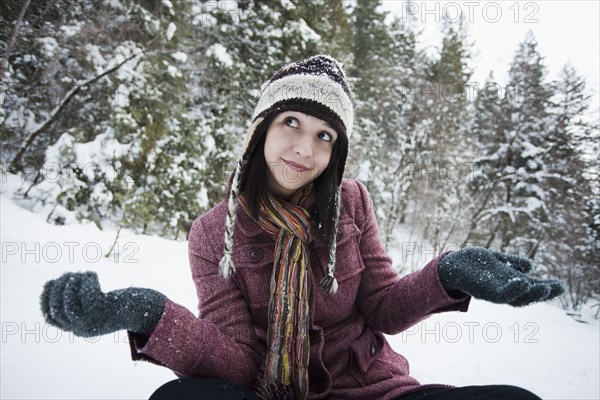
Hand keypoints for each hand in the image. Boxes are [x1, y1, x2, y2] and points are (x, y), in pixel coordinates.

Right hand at [40, 271, 165, 336]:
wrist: (146, 310)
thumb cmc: (121, 304)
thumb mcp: (99, 306)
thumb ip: (81, 300)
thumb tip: (62, 284)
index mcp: (80, 328)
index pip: (53, 319)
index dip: (46, 300)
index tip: (50, 283)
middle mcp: (85, 328)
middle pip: (58, 311)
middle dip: (57, 289)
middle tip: (68, 275)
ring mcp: (95, 320)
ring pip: (69, 306)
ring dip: (69, 286)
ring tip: (79, 274)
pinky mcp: (106, 310)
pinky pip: (87, 296)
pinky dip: (85, 282)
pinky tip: (91, 275)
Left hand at [438, 247, 563, 306]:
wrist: (450, 266)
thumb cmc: (472, 264)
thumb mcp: (495, 260)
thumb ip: (511, 262)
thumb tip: (530, 266)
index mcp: (508, 283)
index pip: (531, 288)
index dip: (546, 288)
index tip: (560, 285)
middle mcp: (503, 290)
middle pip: (527, 296)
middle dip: (543, 293)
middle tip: (558, 288)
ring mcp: (494, 292)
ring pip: (516, 298)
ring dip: (531, 294)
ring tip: (543, 287)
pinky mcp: (484, 291)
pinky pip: (501, 294)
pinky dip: (512, 290)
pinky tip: (522, 281)